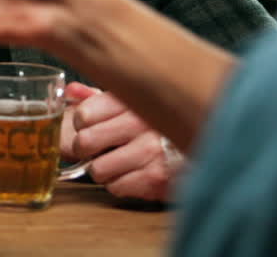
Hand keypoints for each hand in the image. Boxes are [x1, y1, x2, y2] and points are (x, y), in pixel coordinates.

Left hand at [63, 83, 182, 202]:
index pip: (85, 114)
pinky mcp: (156, 177)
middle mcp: (141, 124)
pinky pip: (116, 187)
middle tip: (94, 149)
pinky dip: (119, 184)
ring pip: (97, 169)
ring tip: (115, 162)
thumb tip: (70, 90)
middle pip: (86, 142)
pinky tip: (131, 174)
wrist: (206, 146)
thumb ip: (99, 96)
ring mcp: (150, 151)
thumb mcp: (133, 102)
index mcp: (132, 100)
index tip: (89, 126)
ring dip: (102, 169)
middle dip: (84, 149)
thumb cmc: (159, 124)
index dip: (81, 124)